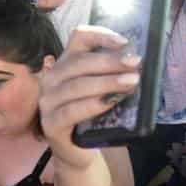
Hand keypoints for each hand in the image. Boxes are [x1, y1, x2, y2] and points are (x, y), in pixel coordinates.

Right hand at [38, 26, 140, 170]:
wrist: (78, 151)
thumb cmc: (93, 116)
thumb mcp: (102, 90)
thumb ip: (112, 74)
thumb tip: (137, 62)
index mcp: (65, 63)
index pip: (79, 38)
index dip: (101, 35)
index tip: (125, 43)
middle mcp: (52, 78)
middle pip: (79, 62)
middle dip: (110, 61)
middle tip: (135, 64)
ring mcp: (48, 102)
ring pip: (76, 86)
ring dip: (106, 82)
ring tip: (130, 82)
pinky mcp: (50, 124)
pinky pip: (71, 111)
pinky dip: (92, 105)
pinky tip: (109, 103)